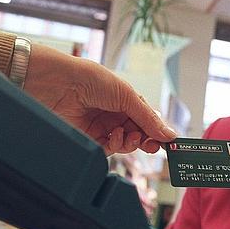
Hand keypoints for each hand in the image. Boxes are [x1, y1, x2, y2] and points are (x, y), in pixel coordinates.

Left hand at [24, 45, 175, 154]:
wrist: (60, 84)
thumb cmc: (92, 80)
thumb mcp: (127, 96)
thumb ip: (148, 118)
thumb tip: (169, 134)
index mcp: (125, 100)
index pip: (146, 120)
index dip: (157, 130)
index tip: (168, 141)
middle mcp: (114, 114)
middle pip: (138, 134)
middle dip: (147, 140)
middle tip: (155, 146)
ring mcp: (102, 127)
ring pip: (125, 144)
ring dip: (132, 143)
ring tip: (132, 137)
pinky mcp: (89, 138)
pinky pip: (109, 149)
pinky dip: (116, 145)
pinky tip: (115, 136)